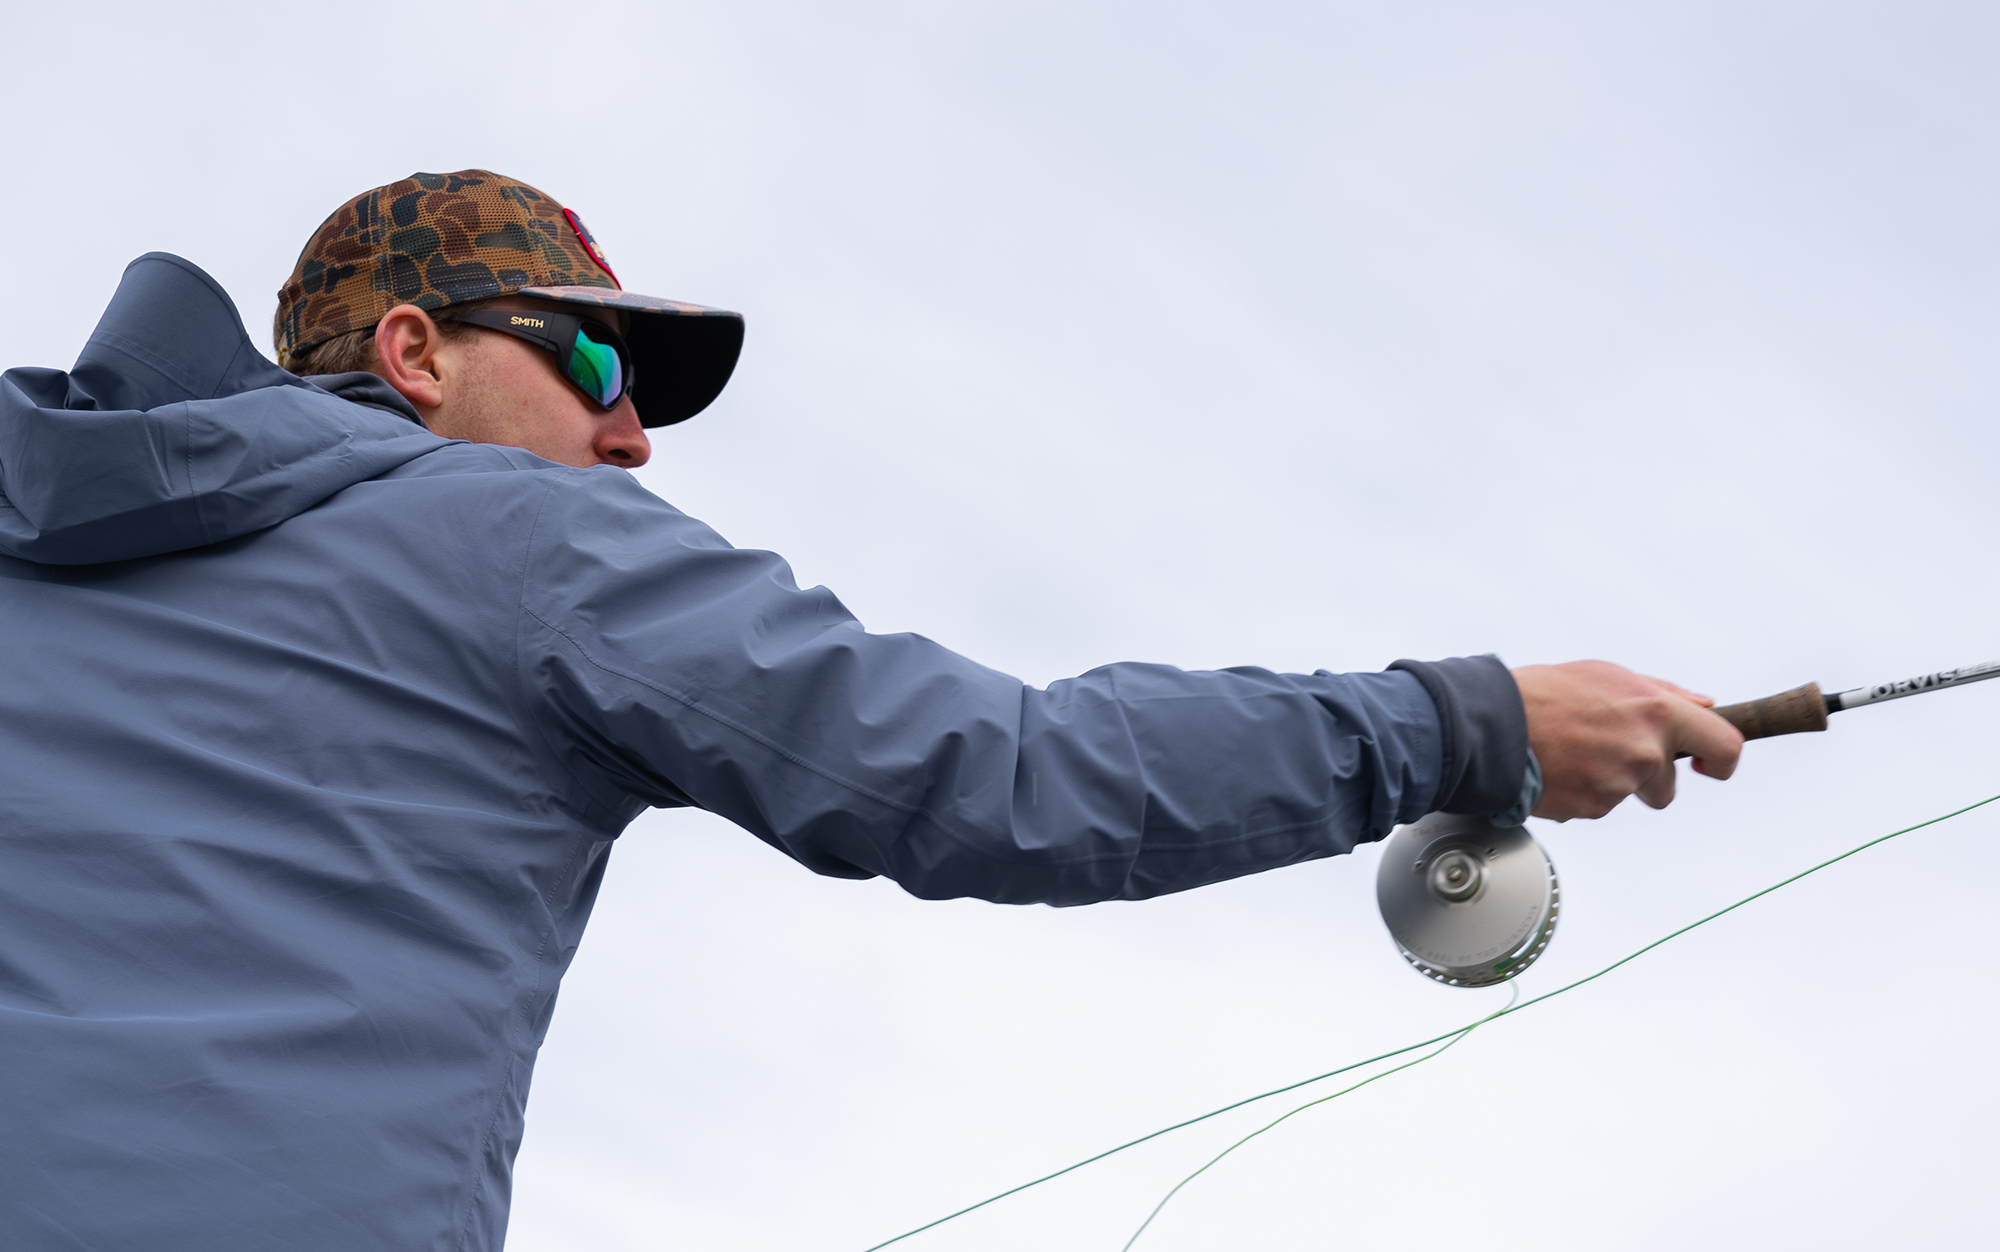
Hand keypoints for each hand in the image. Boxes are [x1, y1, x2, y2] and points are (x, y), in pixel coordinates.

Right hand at [1512, 660, 1742, 820]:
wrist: (1492, 725)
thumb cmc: (1544, 694)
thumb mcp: (1609, 675)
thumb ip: (1663, 693)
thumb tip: (1702, 705)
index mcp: (1657, 713)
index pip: (1724, 746)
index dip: (1723, 762)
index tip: (1710, 766)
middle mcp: (1645, 752)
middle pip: (1668, 786)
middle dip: (1647, 779)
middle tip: (1607, 754)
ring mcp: (1620, 784)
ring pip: (1628, 795)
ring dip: (1608, 781)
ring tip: (1572, 754)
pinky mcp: (1592, 809)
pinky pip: (1598, 806)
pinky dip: (1581, 792)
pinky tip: (1558, 769)